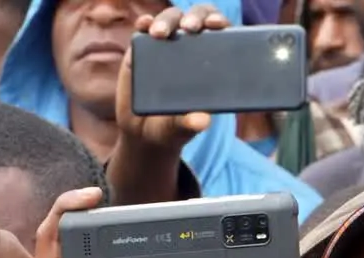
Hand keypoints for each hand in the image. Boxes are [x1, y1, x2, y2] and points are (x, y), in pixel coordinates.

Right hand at [115, 6, 227, 148]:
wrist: (142, 134)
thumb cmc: (171, 129)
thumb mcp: (181, 129)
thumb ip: (190, 124)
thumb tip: (202, 121)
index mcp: (210, 65)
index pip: (221, 35)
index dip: (220, 23)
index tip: (215, 25)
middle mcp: (190, 50)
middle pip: (197, 19)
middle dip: (195, 16)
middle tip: (189, 29)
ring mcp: (166, 47)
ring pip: (171, 20)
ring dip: (167, 20)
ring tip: (159, 34)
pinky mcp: (142, 50)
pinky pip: (145, 29)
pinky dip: (145, 24)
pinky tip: (144, 25)